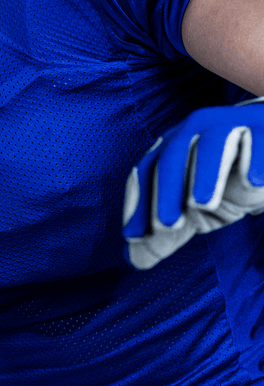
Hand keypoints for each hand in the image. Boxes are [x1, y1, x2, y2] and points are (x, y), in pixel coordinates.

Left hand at [123, 98, 263, 269]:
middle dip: (167, 192)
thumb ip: (165, 233)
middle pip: (174, 156)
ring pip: (213, 143)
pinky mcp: (262, 127)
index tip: (134, 235)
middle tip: (167, 225)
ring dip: (206, 174)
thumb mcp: (194, 212)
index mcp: (172, 146)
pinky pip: (258, 139)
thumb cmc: (225, 183)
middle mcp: (195, 129)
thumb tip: (135, 260)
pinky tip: (254, 184)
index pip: (148, 171)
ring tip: (203, 204)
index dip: (139, 202)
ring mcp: (230, 125)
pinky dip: (256, 159)